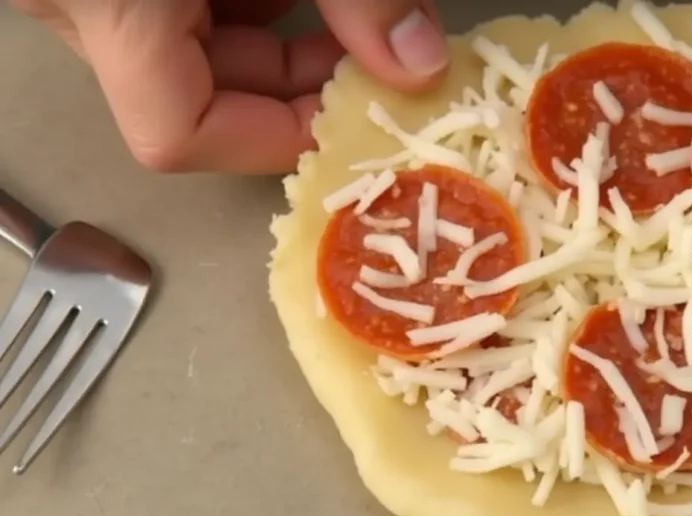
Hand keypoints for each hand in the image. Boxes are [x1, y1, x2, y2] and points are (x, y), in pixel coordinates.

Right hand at [10, 0, 448, 173]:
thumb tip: (419, 61)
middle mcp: (86, 7)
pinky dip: (250, 1)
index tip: (350, 118)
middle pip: (199, 94)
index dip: (276, 139)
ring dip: (283, 36)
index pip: (179, 132)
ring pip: (194, 48)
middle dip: (298, 82)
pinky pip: (183, 7)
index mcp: (107, 6)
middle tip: (370, 60)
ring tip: (347, 13)